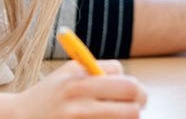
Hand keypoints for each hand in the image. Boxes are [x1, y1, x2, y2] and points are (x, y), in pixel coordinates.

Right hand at [14, 60, 145, 118]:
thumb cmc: (47, 96)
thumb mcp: (67, 73)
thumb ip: (97, 71)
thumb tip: (130, 80)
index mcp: (80, 83)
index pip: (127, 83)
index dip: (133, 87)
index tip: (130, 92)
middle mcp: (80, 104)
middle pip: (133, 105)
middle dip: (138, 105)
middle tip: (134, 107)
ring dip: (126, 118)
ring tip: (116, 116)